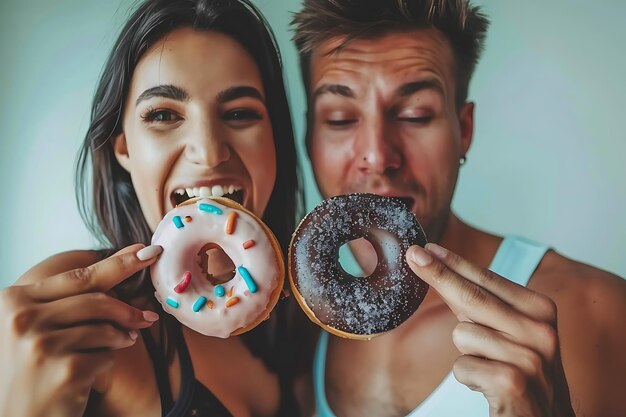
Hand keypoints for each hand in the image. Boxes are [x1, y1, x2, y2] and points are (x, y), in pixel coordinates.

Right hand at [0, 244, 161, 416]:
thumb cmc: (33, 368)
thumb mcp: (39, 326)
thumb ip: (74, 297)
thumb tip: (131, 257)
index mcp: (14, 300)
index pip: (78, 277)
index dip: (119, 264)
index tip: (147, 251)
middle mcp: (22, 319)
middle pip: (96, 301)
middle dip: (128, 310)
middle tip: (149, 316)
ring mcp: (41, 345)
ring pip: (104, 329)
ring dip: (119, 338)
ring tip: (118, 346)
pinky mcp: (63, 370)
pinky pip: (105, 357)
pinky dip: (107, 362)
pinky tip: (93, 371)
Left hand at [406, 243, 575, 416]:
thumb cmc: (522, 372)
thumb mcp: (511, 332)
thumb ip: (482, 304)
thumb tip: (441, 269)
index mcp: (541, 310)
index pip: (488, 280)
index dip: (453, 264)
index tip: (426, 249)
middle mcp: (541, 330)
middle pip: (472, 297)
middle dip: (439, 275)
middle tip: (413, 255)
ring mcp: (530, 356)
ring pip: (463, 335)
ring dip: (468, 354)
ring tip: (492, 369)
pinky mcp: (513, 382)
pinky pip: (462, 366)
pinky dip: (469, 377)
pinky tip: (491, 387)